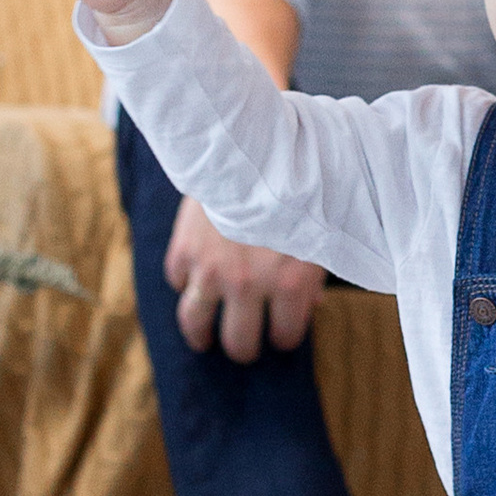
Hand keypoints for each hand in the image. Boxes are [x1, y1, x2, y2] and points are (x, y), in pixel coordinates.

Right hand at [164, 202, 323, 359]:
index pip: (284, 336)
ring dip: (202, 336)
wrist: (252, 146)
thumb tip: (309, 307)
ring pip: (196, 323)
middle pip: (239, 343)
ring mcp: (211, 269)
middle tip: (244, 345)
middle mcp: (248, 284)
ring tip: (205, 339)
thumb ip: (311, 275)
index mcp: (290, 284)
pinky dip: (185, 282)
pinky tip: (194, 281)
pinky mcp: (185, 248)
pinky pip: (177, 280)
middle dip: (245, 349)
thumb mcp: (317, 234)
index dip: (284, 336)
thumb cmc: (297, 190)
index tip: (281, 333)